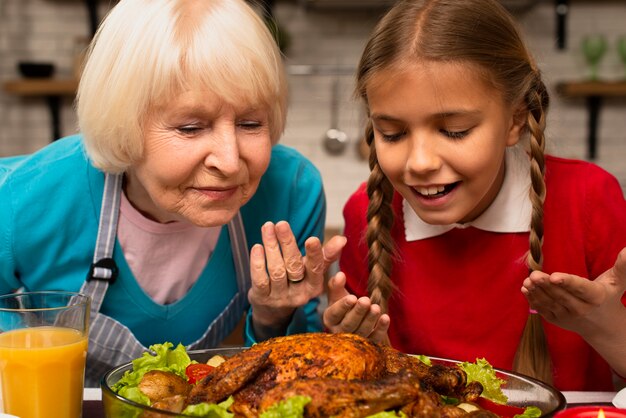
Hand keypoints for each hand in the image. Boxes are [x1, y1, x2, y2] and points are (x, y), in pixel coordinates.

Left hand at [248, 221, 346, 339]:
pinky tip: (257, 247)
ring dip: (271, 247)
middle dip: (288, 243)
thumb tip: (342, 239)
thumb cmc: (296, 283)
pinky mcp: (262, 298)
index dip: (314, 255)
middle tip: (282, 224)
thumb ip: (326, 256)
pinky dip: (258, 263)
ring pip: (276, 270)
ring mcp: (279, 297)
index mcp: (314, 286)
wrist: (273, 311)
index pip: (316, 269)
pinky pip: (260, 280)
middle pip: (293, 266)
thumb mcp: (312, 272)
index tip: (312, 239)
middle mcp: (298, 294)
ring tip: (267, 227)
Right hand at [323, 271, 389, 344]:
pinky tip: (385, 318)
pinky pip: (374, 339)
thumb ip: (336, 284)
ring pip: (362, 332)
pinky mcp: (368, 344)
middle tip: (366, 300)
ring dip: (370, 320)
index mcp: (330, 319)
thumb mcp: (337, 294)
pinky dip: (381, 329)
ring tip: (376, 307)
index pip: (335, 314)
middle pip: (348, 325)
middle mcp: (339, 332)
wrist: (352, 318)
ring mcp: (354, 340)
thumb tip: (340, 275)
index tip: (353, 297)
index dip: (343, 306)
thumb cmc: (343, 304)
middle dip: (358, 312)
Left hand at [521, 247, 625, 334]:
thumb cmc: (608, 298)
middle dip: (546, 285)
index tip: (554, 276)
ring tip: (527, 280)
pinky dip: (533, 300)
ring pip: (549, 303)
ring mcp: (566, 316)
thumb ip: (623, 266)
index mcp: (595, 297)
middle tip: (534, 274)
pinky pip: (542, 310)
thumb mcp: (617, 282)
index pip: (580, 288)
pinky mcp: (555, 320)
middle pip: (561, 295)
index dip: (567, 282)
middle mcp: (580, 309)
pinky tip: (525, 289)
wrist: (603, 328)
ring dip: (537, 292)